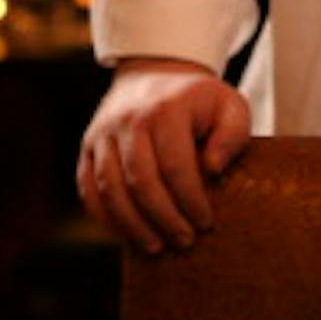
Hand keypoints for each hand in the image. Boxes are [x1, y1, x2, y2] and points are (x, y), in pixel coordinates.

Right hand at [78, 57, 250, 253]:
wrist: (154, 73)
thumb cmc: (198, 99)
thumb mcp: (229, 105)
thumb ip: (233, 134)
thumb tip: (213, 170)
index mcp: (166, 109)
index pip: (176, 166)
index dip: (190, 200)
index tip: (206, 223)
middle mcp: (128, 120)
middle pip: (141, 182)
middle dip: (164, 218)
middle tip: (184, 241)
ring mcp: (102, 134)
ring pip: (110, 190)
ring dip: (133, 225)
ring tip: (157, 247)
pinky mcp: (87, 148)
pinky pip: (89, 190)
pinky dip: (106, 218)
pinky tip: (128, 235)